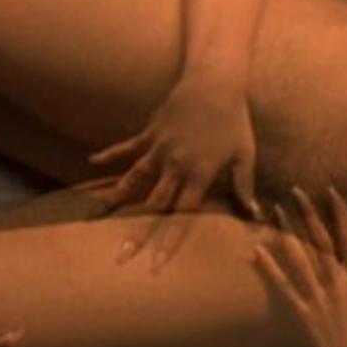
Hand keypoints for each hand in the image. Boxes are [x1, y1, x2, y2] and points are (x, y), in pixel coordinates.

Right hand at [91, 77, 263, 252]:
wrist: (215, 82)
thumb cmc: (234, 120)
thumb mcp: (245, 154)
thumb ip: (244, 186)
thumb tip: (254, 215)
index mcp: (199, 175)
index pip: (182, 217)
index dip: (169, 242)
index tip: (155, 264)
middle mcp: (175, 166)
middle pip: (154, 206)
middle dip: (138, 232)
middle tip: (120, 256)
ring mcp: (159, 149)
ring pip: (133, 180)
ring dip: (116, 199)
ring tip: (95, 217)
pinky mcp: (150, 133)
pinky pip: (127, 147)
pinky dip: (110, 155)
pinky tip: (92, 162)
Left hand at [254, 186, 346, 346]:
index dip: (340, 214)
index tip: (331, 193)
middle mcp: (334, 282)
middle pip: (319, 242)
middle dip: (308, 215)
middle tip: (296, 191)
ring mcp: (316, 295)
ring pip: (300, 258)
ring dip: (287, 233)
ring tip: (276, 210)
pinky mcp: (300, 310)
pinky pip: (283, 286)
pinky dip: (270, 268)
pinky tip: (257, 251)